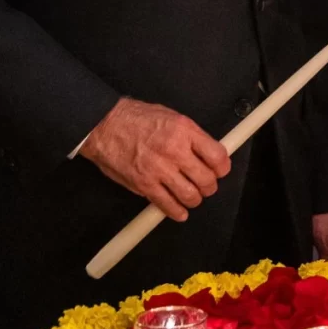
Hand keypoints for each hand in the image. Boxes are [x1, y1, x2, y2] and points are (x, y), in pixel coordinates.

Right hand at [81, 96, 230, 221]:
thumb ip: (190, 135)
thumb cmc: (136, 117)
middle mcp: (175, 150)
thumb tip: (206, 152)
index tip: (220, 170)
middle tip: (206, 185)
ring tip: (193, 196)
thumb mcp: (171, 116)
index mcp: (185, 130)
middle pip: (206, 179)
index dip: (223, 167)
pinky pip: (167, 205)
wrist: (104, 124)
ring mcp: (160, 170)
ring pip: (190, 195)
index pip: (217, 156)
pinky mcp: (144, 185)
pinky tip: (180, 211)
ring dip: (195, 199)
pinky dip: (177, 212)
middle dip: (210, 186)